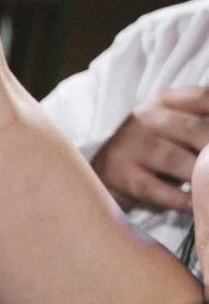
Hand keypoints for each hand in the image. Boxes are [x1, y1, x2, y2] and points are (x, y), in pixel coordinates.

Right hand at [90, 87, 208, 212]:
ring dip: (201, 177)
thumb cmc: (153, 149)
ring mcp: (130, 146)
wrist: (105, 172)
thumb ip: (202, 122)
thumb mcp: (176, 125)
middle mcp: (145, 118)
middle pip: (195, 130)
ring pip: (177, 161)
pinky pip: (159, 190)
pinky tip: (196, 205)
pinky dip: (182, 200)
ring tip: (208, 185)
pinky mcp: (122, 176)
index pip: (204, 98)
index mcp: (164, 101)